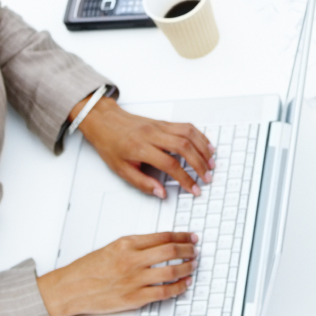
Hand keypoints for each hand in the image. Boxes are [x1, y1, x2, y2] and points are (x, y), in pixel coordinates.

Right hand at [37, 233, 198, 315]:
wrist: (71, 288)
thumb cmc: (87, 269)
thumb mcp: (112, 248)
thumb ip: (135, 246)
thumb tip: (160, 245)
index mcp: (126, 244)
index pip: (163, 236)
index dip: (182, 236)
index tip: (190, 237)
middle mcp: (132, 260)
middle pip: (171, 251)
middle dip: (188, 250)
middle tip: (195, 250)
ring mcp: (134, 280)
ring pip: (171, 271)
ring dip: (187, 267)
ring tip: (193, 265)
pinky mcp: (134, 298)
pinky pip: (164, 292)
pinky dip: (178, 288)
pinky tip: (184, 284)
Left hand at [78, 97, 212, 197]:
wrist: (104, 121)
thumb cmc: (111, 144)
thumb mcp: (121, 170)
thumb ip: (142, 183)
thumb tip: (161, 193)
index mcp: (140, 148)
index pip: (169, 164)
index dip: (185, 178)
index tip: (193, 189)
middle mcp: (152, 135)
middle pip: (183, 147)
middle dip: (199, 164)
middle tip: (207, 177)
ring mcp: (159, 126)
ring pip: (188, 134)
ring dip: (203, 149)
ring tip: (211, 163)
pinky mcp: (164, 122)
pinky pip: (186, 126)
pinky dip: (200, 136)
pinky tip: (206, 145)